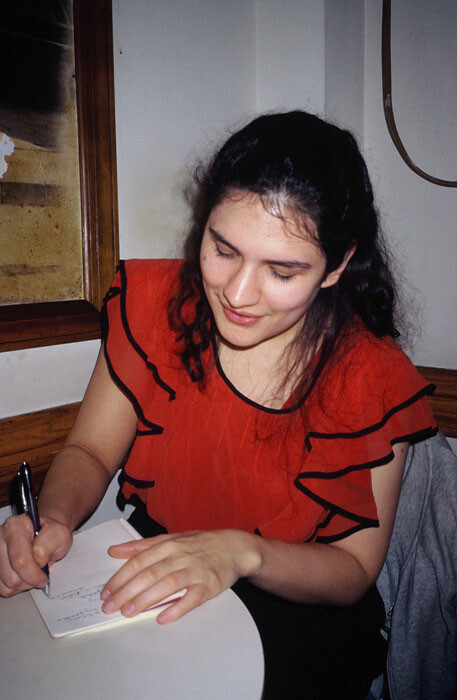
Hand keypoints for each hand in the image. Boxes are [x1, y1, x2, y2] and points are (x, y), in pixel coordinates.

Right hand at [0, 514, 71, 596]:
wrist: (43, 535)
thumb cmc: (50, 534)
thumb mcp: (59, 533)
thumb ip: (49, 544)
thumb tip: (38, 559)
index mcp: (15, 526)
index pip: (20, 560)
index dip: (34, 574)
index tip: (43, 576)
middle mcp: (0, 538)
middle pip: (12, 577)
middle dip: (30, 580)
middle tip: (40, 571)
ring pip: (7, 585)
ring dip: (24, 584)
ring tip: (32, 570)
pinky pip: (4, 589)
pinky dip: (16, 587)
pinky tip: (23, 574)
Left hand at [101, 529, 260, 623]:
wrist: (234, 547)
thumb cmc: (200, 544)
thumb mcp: (171, 538)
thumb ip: (141, 546)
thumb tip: (114, 550)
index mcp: (168, 545)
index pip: (139, 561)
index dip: (120, 577)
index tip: (106, 592)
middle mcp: (180, 556)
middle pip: (149, 574)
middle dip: (126, 592)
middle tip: (110, 607)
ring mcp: (195, 570)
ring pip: (167, 585)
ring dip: (146, 600)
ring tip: (129, 612)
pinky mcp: (209, 585)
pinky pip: (192, 598)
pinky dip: (177, 608)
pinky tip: (162, 617)